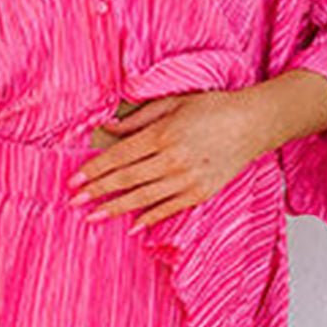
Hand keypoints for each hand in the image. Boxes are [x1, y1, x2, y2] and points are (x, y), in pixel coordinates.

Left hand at [68, 88, 275, 231]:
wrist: (253, 124)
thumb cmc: (214, 108)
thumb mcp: (173, 102)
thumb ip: (140, 117)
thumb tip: (109, 127)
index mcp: (163, 134)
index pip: (119, 156)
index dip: (95, 169)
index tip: (75, 179)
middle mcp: (172, 159)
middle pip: (126, 179)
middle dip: (97, 191)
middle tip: (74, 201)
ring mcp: (187, 179)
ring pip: (143, 198)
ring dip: (116, 208)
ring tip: (93, 216)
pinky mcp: (201, 192)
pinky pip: (169, 208)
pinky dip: (149, 218)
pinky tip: (132, 225)